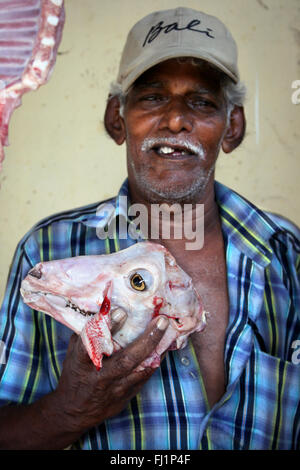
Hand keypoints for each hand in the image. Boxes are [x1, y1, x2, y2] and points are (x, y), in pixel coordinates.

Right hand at [53, 315, 168, 432]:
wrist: (74, 412)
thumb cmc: (75, 374)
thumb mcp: (73, 353)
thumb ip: (86, 333)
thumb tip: (103, 307)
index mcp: (82, 364)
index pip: (94, 344)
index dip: (108, 328)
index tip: (122, 310)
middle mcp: (99, 377)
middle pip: (125, 360)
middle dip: (146, 340)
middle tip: (161, 321)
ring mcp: (114, 389)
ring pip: (140, 370)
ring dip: (157, 349)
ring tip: (170, 331)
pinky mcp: (125, 397)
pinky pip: (144, 377)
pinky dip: (155, 361)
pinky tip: (165, 346)